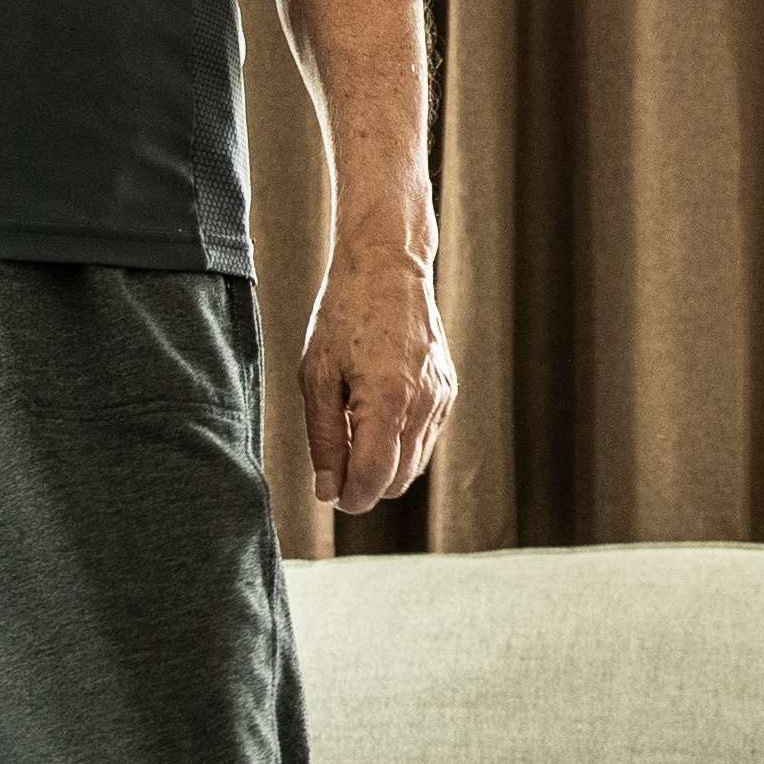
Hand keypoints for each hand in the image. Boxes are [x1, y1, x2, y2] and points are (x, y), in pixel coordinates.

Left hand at [298, 252, 453, 516]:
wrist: (388, 266)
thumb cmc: (344, 316)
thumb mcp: (316, 376)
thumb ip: (324, 439)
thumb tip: (328, 491)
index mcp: (386, 400)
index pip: (374, 480)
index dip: (349, 497)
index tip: (328, 490)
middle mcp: (422, 404)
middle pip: (396, 481)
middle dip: (365, 483)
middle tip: (335, 455)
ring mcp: (441, 399)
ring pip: (413, 465)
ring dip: (382, 463)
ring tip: (352, 425)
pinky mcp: (448, 392)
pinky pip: (424, 440)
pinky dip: (398, 442)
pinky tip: (375, 411)